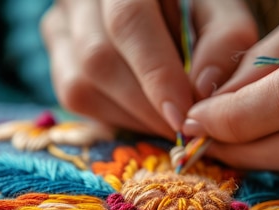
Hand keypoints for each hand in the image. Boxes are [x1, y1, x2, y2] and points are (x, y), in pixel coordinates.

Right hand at [41, 0, 256, 138]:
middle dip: (146, 105)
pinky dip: (113, 115)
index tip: (183, 115)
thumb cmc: (192, 4)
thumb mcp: (218, 9)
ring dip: (130, 115)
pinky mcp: (56, 51)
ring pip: (80, 84)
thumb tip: (203, 91)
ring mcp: (60, 22)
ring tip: (166, 122)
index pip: (129, 19)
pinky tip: (141, 114)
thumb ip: (223, 40)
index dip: (156, 73)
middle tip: (181, 128)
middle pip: (99, 58)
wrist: (156, 5)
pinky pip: (73, 96)